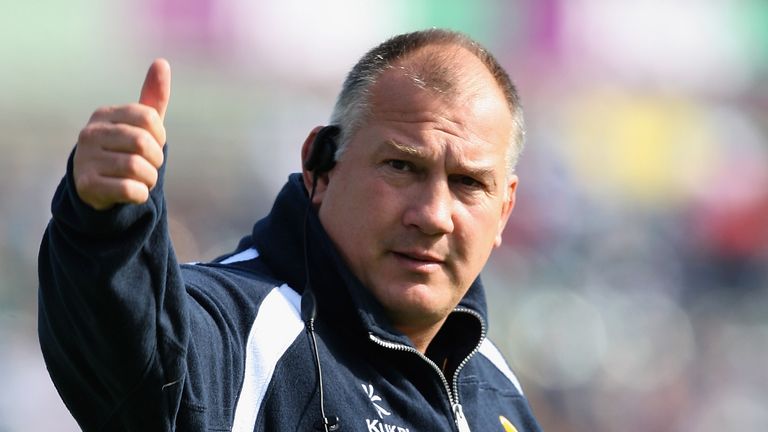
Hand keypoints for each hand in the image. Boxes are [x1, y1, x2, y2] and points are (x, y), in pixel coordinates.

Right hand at [73, 59, 170, 209]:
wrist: (95, 185)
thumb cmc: (123, 149)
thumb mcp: (139, 124)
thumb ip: (152, 97)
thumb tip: (161, 62)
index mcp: (104, 115)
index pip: (149, 118)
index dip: (160, 136)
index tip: (154, 144)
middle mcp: (90, 134)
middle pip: (143, 143)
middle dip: (156, 160)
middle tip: (150, 166)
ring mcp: (85, 159)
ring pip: (137, 168)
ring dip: (150, 179)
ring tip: (142, 180)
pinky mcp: (87, 185)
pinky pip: (129, 189)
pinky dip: (141, 194)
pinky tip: (135, 192)